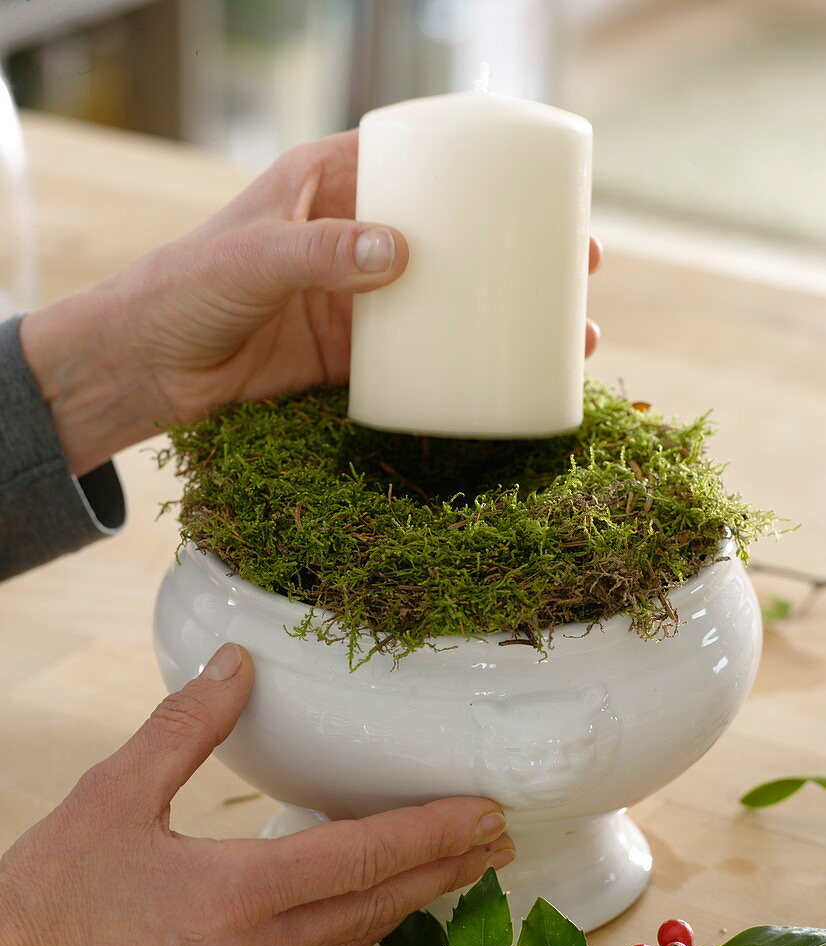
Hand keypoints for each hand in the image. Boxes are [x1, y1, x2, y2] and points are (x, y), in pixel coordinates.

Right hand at [0, 644, 512, 945]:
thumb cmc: (50, 897)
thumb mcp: (114, 793)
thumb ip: (185, 725)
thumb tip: (236, 665)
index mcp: (236, 894)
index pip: (362, 856)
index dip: (431, 832)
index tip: (484, 813)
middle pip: (378, 902)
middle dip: (445, 868)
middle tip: (498, 839)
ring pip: (357, 935)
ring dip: (413, 898)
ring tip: (457, 867)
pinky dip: (366, 921)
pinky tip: (376, 903)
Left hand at [20, 130, 601, 476]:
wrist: (145, 369)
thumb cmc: (182, 290)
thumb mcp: (248, 259)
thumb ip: (316, 253)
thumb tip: (401, 253)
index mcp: (329, 186)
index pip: (419, 160)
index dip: (483, 169)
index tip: (542, 184)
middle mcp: (352, 237)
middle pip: (454, 234)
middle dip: (517, 248)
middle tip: (580, 261)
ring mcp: (357, 300)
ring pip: (447, 298)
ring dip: (503, 313)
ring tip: (570, 332)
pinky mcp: (350, 357)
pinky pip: (418, 357)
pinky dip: (460, 365)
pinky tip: (502, 377)